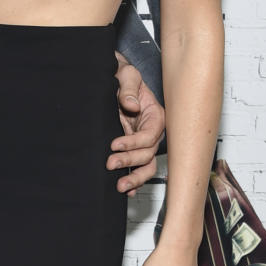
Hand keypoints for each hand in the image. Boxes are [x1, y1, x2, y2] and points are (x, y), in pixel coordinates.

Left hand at [107, 58, 164, 193]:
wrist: (115, 80)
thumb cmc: (124, 76)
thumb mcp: (127, 75)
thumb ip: (128, 88)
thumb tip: (132, 106)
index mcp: (155, 116)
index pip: (149, 136)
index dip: (133, 143)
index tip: (114, 144)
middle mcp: (152, 132)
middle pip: (148, 154)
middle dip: (130, 161)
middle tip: (110, 164)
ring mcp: (142, 142)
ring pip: (146, 165)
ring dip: (135, 177)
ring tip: (120, 186)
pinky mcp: (132, 148)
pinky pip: (138, 167)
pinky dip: (135, 179)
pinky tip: (127, 190)